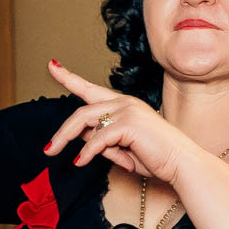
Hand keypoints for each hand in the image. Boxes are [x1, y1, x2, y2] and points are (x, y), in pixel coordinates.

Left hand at [43, 59, 189, 181]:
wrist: (181, 163)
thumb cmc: (156, 158)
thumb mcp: (122, 149)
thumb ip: (104, 141)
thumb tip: (82, 137)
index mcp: (123, 105)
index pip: (90, 88)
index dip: (69, 77)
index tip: (52, 66)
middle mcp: (124, 102)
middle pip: (82, 111)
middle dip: (62, 130)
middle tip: (48, 149)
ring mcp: (127, 110)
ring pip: (85, 121)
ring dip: (66, 138)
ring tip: (53, 152)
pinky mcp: (129, 124)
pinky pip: (98, 138)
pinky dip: (87, 152)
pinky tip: (80, 162)